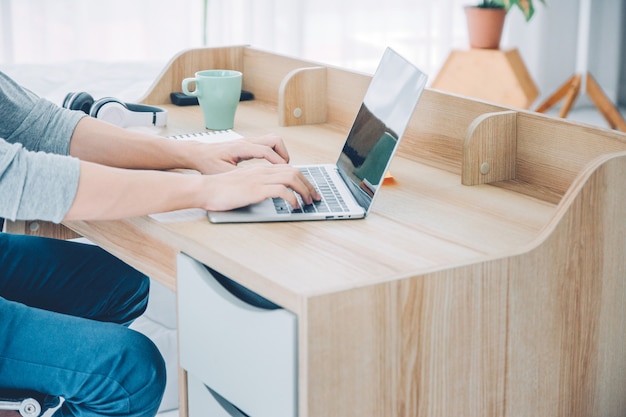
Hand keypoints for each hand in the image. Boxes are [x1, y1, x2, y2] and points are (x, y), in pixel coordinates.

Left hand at [191, 133, 291, 173]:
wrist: (198, 154)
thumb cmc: (207, 163)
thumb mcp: (222, 172)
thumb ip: (239, 176)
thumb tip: (255, 182)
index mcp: (241, 148)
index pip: (266, 150)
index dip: (278, 161)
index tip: (285, 171)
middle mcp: (247, 141)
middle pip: (275, 140)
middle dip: (284, 154)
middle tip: (286, 169)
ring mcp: (248, 141)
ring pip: (273, 140)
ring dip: (281, 152)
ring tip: (282, 168)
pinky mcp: (248, 145)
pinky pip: (267, 145)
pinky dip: (274, 153)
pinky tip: (272, 166)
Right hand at [200, 164, 320, 210]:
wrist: (205, 189)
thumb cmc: (220, 189)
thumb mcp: (243, 184)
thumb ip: (257, 185)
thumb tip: (271, 194)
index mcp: (260, 169)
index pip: (289, 169)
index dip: (303, 179)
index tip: (310, 190)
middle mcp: (262, 171)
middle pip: (295, 172)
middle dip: (309, 185)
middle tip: (315, 197)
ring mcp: (259, 179)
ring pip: (291, 178)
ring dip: (304, 191)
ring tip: (308, 202)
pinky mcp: (255, 190)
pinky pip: (281, 191)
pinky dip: (292, 198)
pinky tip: (294, 206)